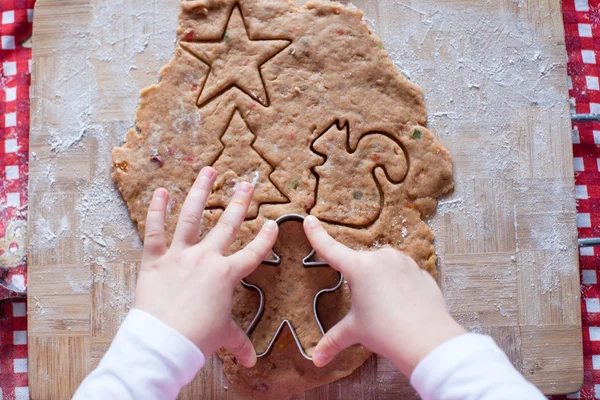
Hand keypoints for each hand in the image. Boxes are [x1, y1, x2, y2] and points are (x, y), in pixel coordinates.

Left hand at [134, 167, 278, 367]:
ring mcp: (180, 255)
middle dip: (240, 201)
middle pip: (227, 224)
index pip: (253, 252)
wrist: (165, 342)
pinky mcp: (155, 259)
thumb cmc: (197, 338)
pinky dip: (156, 210)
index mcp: (227, 274)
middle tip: (247, 183)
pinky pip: (155, 230)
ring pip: (191, 216)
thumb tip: (252, 362)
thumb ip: (239, 342)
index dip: (265, 237)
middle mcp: (206, 258)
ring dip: (200, 191)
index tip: (273, 223)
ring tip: (208, 171)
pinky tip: (161, 191)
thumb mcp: (223, 336)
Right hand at [303, 216, 464, 375]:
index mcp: (359, 267)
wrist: (426, 339)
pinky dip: (400, 287)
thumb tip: (317, 360)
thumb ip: (334, 341)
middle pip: (361, 265)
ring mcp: (404, 262)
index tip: (310, 220)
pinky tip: (402, 306)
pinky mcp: (421, 271)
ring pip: (384, 268)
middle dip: (360, 282)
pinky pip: (404, 275)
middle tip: (367, 306)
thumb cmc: (386, 332)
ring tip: (386, 309)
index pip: (331, 249)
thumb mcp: (355, 332)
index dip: (317, 235)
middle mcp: (381, 258)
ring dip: (381, 282)